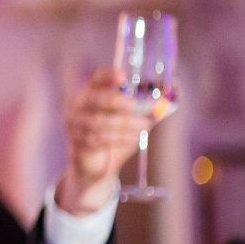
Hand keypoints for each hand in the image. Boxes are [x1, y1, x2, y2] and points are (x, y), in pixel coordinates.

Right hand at [56, 68, 150, 215]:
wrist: (93, 167)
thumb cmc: (112, 137)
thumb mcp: (128, 121)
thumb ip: (144, 109)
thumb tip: (169, 98)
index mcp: (89, 93)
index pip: (96, 79)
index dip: (108, 76)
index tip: (124, 77)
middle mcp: (78, 106)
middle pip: (98, 99)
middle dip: (122, 102)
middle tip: (143, 106)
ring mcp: (75, 125)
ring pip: (102, 122)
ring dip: (127, 124)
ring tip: (145, 126)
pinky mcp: (78, 143)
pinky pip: (100, 139)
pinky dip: (121, 138)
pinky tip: (135, 139)